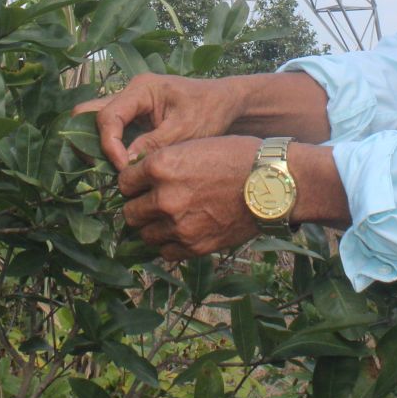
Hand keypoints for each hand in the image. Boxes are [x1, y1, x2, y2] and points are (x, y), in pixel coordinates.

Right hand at [77, 72, 243, 170]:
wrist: (227, 104)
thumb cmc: (210, 111)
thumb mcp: (186, 130)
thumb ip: (154, 144)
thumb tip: (127, 165)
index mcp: (141, 89)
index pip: (108, 116)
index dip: (110, 145)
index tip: (125, 169)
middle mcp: (130, 94)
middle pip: (88, 113)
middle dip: (90, 142)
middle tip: (105, 170)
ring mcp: (130, 106)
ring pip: (97, 123)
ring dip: (100, 148)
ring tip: (116, 172)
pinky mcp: (135, 119)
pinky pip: (112, 133)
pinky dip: (112, 150)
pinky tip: (126, 169)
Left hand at [118, 136, 260, 260]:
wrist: (273, 184)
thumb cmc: (238, 157)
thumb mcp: (194, 146)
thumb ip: (165, 163)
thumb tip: (142, 177)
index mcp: (161, 165)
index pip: (124, 182)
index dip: (133, 183)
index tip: (143, 185)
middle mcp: (164, 197)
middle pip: (129, 212)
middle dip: (139, 207)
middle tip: (153, 203)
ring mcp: (178, 225)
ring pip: (144, 234)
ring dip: (153, 227)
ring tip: (169, 218)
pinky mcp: (194, 246)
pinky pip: (165, 252)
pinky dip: (169, 244)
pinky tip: (182, 231)